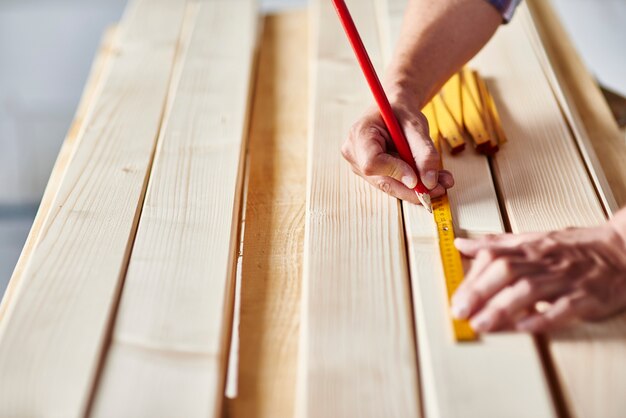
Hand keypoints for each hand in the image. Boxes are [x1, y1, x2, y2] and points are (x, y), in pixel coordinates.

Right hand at [341, 103, 453, 204]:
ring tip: (443, 181)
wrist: (394, 110)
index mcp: (360, 134)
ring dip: (417, 188)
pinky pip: (393, 184)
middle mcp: (354, 154)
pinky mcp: (371, 175)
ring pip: (390, 186)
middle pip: (382, 180)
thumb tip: (429, 182)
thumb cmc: (401, 113)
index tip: (418, 178)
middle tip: (440, 188)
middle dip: (413, 188)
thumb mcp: (416, 125)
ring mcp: (360, 166)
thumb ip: (424, 152)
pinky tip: (431, 180)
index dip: (396, 172)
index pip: (372, 162)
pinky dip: (413, 185)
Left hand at [450, 224, 625, 332]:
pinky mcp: (589, 297)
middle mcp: (547, 262)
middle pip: (508, 272)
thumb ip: (498, 244)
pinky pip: (566, 307)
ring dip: (503, 307)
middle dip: (481, 292)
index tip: (455, 296)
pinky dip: (545, 316)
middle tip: (460, 312)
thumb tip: (462, 245)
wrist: (625, 249)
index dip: (473, 277)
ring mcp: (568, 279)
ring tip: (482, 324)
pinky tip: (526, 327)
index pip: (496, 258)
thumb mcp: (535, 239)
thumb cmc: (577, 248)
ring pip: (531, 289)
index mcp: (532, 248)